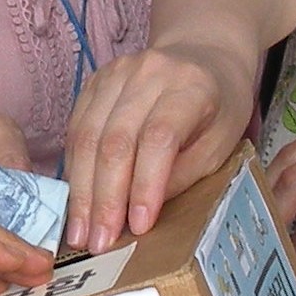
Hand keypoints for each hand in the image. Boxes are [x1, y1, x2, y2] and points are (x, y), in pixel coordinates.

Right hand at [60, 45, 252, 253]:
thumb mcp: (221, 144)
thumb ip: (184, 174)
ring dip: (81, 190)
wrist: (203, 53)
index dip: (144, 185)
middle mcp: (149, 72)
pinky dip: (74, 169)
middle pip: (114, 139)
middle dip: (104, 198)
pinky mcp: (94, 80)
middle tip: (98, 242)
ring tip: (80, 232)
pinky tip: (76, 200)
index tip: (137, 227)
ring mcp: (116, 72)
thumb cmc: (219, 106)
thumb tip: (140, 216)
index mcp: (191, 86)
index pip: (158, 138)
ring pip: (86, 136)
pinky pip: (75, 129)